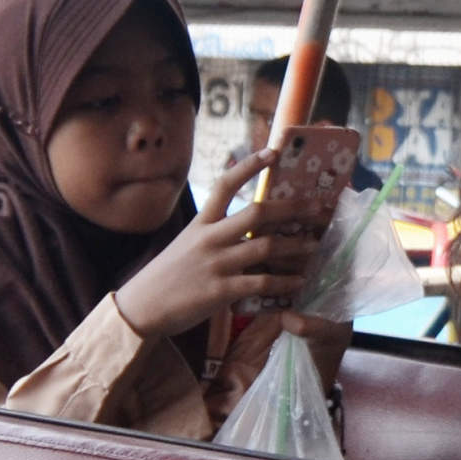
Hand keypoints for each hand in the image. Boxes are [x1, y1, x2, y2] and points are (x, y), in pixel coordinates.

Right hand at [115, 160, 317, 336]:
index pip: (225, 185)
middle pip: (257, 213)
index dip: (249, 166)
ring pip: (265, 247)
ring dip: (295, 245)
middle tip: (318, 207)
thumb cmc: (168, 275)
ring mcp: (216, 264)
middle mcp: (209, 238)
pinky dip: (284, 282)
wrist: (142, 307)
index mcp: (201, 223)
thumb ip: (213, 233)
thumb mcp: (186, 244)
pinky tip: (299, 282)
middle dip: (291, 208)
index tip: (272, 152)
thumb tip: (246, 226)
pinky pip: (260, 283)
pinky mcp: (220, 291)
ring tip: (316, 244)